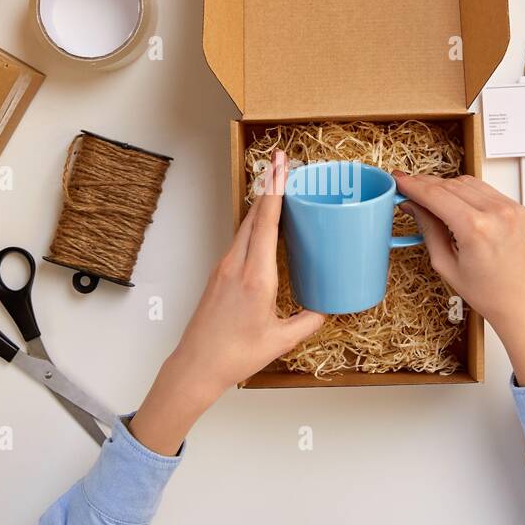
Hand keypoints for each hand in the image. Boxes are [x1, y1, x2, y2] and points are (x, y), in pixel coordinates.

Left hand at [129, 152, 324, 453]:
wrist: (197, 365)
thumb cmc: (235, 355)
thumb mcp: (281, 340)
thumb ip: (309, 321)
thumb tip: (327, 307)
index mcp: (256, 277)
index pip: (267, 223)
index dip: (276, 190)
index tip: (282, 165)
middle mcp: (237, 265)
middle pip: (254, 214)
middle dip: (269, 184)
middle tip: (283, 160)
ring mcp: (224, 267)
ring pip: (245, 224)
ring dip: (262, 202)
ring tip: (276, 182)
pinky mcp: (219, 273)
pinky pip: (240, 239)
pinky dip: (254, 222)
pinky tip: (264, 221)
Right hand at [393, 173, 524, 386]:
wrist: (521, 303)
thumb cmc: (488, 293)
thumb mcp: (446, 264)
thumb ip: (428, 229)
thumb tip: (413, 206)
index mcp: (476, 228)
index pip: (436, 195)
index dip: (413, 185)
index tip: (400, 181)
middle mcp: (496, 212)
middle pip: (450, 184)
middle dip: (426, 184)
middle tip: (409, 189)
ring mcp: (510, 208)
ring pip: (468, 182)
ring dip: (445, 185)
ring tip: (430, 197)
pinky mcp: (518, 208)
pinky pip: (485, 189)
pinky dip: (466, 191)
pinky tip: (455, 201)